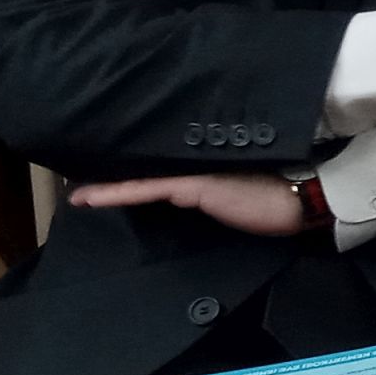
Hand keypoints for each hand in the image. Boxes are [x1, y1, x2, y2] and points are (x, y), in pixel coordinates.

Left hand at [70, 172, 311, 235]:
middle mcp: (192, 171)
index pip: (158, 175)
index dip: (130, 176)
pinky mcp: (190, 187)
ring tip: (75, 190)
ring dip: (105, 187)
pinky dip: (114, 193)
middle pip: (146, 174)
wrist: (300, 198)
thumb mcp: (237, 201)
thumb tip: (191, 202)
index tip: (101, 181)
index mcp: (202, 175)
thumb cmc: (274, 204)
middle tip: (79, 180)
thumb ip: (213, 197)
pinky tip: (87, 197)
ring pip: (139, 181)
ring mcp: (190, 177)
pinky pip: (143, 190)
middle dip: (114, 176)